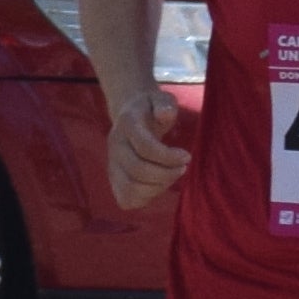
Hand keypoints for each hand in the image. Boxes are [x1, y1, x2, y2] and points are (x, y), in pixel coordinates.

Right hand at [99, 81, 188, 215]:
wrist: (130, 115)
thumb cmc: (151, 109)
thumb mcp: (161, 99)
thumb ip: (165, 104)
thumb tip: (165, 114)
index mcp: (127, 124)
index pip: (145, 148)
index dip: (169, 157)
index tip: (187, 156)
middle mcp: (115, 146)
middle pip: (138, 171)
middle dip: (167, 174)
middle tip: (182, 168)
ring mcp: (111, 165)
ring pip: (131, 189)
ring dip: (158, 188)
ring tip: (171, 176)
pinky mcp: (113, 180)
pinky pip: (126, 200)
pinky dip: (145, 198)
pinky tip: (158, 185)